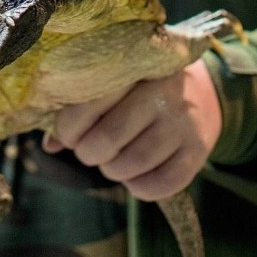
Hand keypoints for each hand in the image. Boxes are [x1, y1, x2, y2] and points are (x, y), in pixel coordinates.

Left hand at [42, 60, 221, 199]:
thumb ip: (81, 108)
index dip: (69, 127)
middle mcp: (161, 94)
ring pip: (132, 164)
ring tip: (111, 161)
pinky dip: (138, 188)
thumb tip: (50, 144)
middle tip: (89, 150)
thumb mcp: (117, 84)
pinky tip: (134, 175)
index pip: (89, 103)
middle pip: (108, 138)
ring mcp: (182, 123)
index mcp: (133, 69)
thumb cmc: (144, 87)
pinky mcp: (198, 152)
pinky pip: (160, 185)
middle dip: (88, 153)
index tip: (67, 133)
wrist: (206, 91)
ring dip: (111, 171)